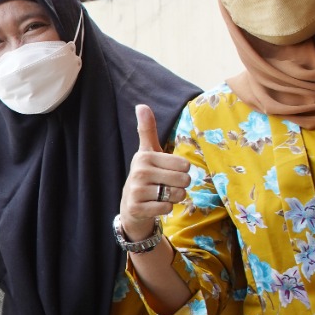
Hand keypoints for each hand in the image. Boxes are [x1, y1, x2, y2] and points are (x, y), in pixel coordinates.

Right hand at [118, 104, 191, 242]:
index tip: (169, 171)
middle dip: (180, 185)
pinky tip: (155, 205)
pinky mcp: (137, 208)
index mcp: (145, 156)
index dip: (182, 170)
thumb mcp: (147, 151)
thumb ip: (147, 129)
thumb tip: (141, 105)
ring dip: (175, 197)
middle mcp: (139, 172)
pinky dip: (166, 208)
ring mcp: (137, 191)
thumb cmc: (146, 174)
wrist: (131, 204)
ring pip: (177, 195)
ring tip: (162, 195)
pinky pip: (167, 208)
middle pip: (183, 180)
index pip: (184, 164)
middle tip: (167, 185)